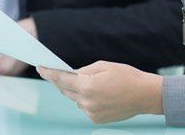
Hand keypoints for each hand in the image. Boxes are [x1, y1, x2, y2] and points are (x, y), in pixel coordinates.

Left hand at [37, 61, 162, 123]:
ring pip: (76, 99)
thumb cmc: (126, 76)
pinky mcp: (96, 119)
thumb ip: (84, 70)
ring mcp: (91, 113)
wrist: (144, 95)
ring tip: (93, 83)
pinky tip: (101, 94)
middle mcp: (86, 102)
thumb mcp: (104, 66)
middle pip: (65, 91)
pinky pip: (85, 107)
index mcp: (87, 86)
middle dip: (61, 81)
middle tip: (58, 72)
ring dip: (77, 91)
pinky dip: (87, 100)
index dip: (48, 73)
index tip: (39, 67)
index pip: (61, 79)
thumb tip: (71, 75)